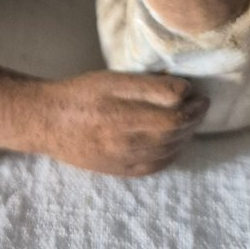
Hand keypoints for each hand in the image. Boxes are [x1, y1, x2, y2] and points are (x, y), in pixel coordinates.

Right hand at [0, 66, 209, 175]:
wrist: (48, 123)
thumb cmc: (80, 94)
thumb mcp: (110, 78)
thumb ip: (145, 84)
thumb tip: (180, 87)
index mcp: (121, 106)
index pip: (172, 105)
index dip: (189, 96)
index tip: (193, 88)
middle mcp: (124, 134)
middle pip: (176, 127)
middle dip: (195, 114)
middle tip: (201, 103)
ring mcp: (124, 156)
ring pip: (171, 146)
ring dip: (188, 132)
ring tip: (192, 119)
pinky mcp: (122, 170)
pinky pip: (159, 164)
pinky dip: (175, 151)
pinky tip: (176, 140)